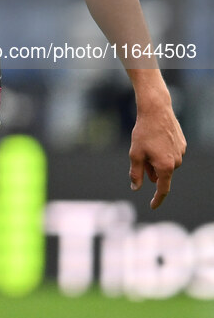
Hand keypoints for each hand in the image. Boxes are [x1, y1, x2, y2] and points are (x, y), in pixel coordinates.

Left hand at [129, 92, 185, 209]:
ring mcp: (181, 152)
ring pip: (166, 164)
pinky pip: (170, 154)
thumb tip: (135, 188)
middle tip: (140, 156)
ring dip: (156, 160)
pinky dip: (162, 152)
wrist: (156, 111)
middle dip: (150, 170)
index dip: (157, 199)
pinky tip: (156, 139)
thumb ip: (135, 174)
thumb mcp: (135, 154)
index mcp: (166, 167)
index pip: (162, 189)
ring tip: (148, 143)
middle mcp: (177, 162)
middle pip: (161, 174)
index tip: (152, 206)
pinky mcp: (182, 144)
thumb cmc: (143, 132)